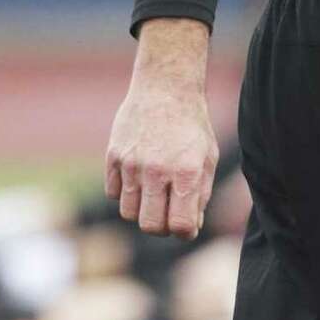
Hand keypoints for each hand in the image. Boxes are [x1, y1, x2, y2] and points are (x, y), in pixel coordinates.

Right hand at [105, 20, 217, 238]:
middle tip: (168, 212)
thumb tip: (188, 227)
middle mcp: (157, 170)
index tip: (186, 223)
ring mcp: (131, 164)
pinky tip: (138, 177)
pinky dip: (124, 192)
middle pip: (150, 226)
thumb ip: (200, 194)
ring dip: (141, 210)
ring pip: (128, 213)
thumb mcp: (207, 157)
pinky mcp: (113, 156)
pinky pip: (112, 193)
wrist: (165, 88)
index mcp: (186, 172)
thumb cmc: (192, 125)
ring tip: (153, 194)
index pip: (179, 226)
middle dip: (161, 227)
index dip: (184, 231)